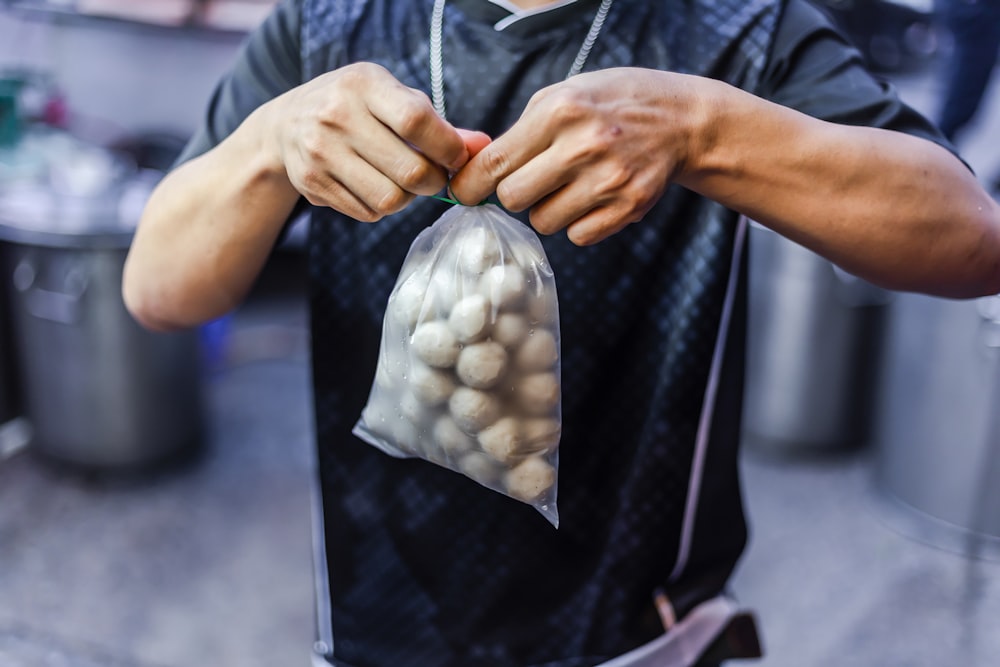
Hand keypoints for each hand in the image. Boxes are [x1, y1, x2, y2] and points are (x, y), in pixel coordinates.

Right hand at [263, 62, 488, 220]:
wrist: (285, 125)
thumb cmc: (355, 108)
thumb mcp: (392, 99)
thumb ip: (438, 124)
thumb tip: (483, 147)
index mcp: (363, 84)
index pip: (416, 121)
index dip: (447, 148)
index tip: (456, 159)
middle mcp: (336, 115)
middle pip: (410, 171)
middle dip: (434, 182)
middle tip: (433, 177)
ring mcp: (320, 152)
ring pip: (390, 199)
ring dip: (407, 198)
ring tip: (401, 181)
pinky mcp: (312, 183)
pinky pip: (368, 212)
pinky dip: (381, 207)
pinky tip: (373, 185)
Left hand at [450, 68, 701, 244]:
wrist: (679, 120)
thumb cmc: (611, 105)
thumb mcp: (564, 95)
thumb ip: (521, 131)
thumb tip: (472, 171)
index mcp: (560, 111)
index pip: (495, 163)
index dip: (471, 184)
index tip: (465, 192)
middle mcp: (583, 146)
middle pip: (513, 198)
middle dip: (514, 194)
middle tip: (532, 181)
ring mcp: (609, 180)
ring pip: (544, 221)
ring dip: (548, 210)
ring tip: (570, 185)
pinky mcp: (628, 207)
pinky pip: (578, 236)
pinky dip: (578, 224)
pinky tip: (592, 198)